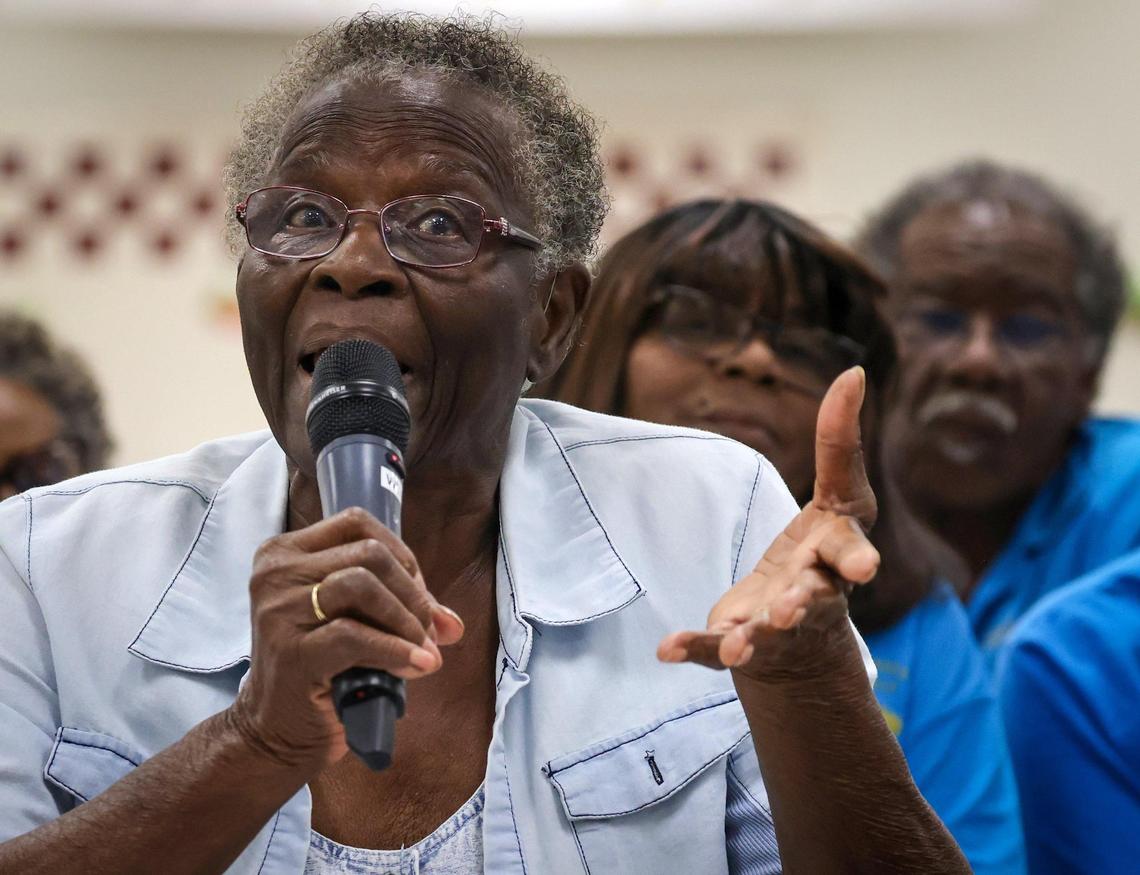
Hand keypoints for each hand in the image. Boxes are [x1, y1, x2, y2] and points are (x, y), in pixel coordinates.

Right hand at [227, 507, 464, 773]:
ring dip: (406, 619)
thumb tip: (452, 623)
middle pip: (368, 553)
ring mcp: (278, 611)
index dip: (401, 554)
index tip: (419, 593)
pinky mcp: (290, 652)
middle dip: (412, 592)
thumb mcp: (354, 623)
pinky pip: (355, 636)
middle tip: (428, 629)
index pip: (356, 522)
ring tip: (422, 649)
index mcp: (285, 553)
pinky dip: (396, 650)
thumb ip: (398, 608)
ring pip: (363, 585)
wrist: (275, 731)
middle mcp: (276, 573)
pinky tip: (417, 665)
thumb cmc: (317, 670)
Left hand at [657, 366, 879, 682]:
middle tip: (791, 606)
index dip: (855, 558)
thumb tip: (855, 372)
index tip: (864, 568)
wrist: (801, 635)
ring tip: (738, 644)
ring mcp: (775, 625)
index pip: (848, 550)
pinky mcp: (739, 641)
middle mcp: (812, 594)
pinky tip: (667, 648)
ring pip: (767, 633)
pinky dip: (693, 649)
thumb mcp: (836, 498)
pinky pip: (714, 647)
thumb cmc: (822, 553)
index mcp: (835, 555)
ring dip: (753, 637)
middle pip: (811, 598)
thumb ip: (840, 442)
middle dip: (803, 602)